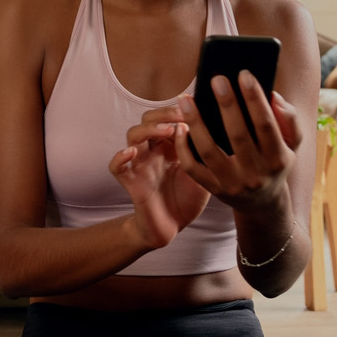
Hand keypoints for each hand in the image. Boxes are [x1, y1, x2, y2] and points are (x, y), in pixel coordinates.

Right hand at [110, 108, 210, 250]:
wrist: (173, 227)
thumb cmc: (188, 198)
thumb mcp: (204, 172)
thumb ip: (206, 153)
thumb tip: (220, 130)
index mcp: (171, 145)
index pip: (167, 117)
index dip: (178, 110)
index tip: (195, 109)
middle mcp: (154, 150)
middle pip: (148, 119)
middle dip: (163, 114)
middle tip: (182, 116)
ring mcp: (141, 165)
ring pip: (133, 136)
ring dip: (149, 129)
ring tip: (168, 131)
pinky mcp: (132, 183)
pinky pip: (116, 167)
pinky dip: (119, 157)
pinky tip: (130, 153)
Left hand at [174, 72, 301, 215]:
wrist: (263, 203)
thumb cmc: (275, 162)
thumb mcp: (292, 145)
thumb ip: (289, 119)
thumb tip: (274, 97)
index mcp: (278, 158)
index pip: (266, 125)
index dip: (255, 99)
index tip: (243, 74)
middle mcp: (256, 174)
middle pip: (238, 135)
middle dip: (227, 104)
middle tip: (216, 78)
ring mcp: (233, 184)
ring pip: (209, 151)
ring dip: (196, 123)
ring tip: (186, 99)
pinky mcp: (214, 190)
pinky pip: (193, 168)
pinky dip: (184, 147)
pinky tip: (180, 126)